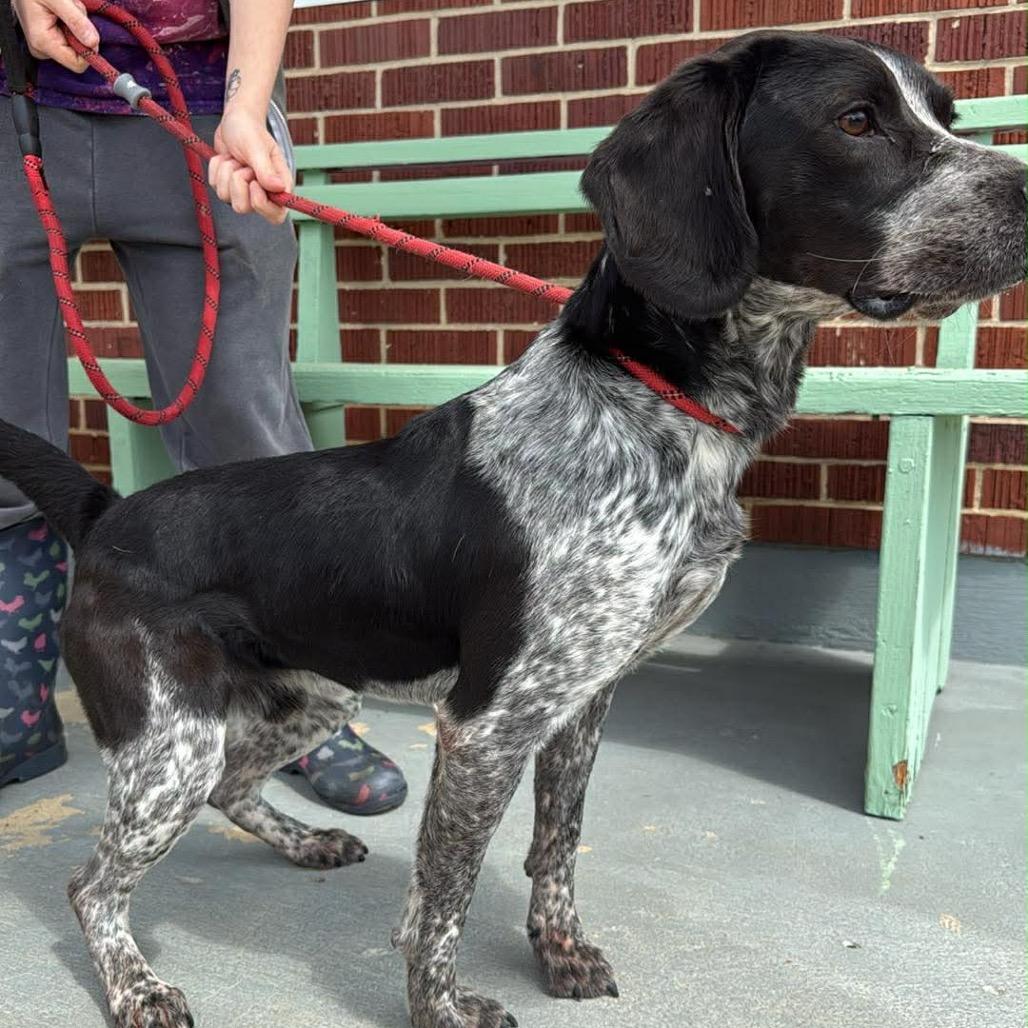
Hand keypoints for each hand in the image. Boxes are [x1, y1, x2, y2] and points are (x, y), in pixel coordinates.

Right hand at [13, 0, 98, 72]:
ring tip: (64, 8)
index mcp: (42, 42)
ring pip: (75, 46)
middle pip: (77, 55)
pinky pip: (69, 40)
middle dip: (80, 33)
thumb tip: (93, 44)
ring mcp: (43, 47)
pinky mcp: (46, 42)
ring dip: (76, 27)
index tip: (87, 28)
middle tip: (71, 11)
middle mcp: (41, 50)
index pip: (78, 64)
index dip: (89, 49)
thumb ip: (77, 21)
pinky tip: (62, 12)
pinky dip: (71, 26)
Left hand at [209, 107, 291, 224]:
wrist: (235, 120)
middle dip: (237, 183)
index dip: (261, 204)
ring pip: (226, 198)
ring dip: (226, 172)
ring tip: (235, 158)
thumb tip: (278, 188)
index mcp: (279, 187)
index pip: (276, 215)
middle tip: (242, 165)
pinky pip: (215, 187)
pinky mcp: (228, 186)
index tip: (253, 182)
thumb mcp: (257, 147)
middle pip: (244, 208)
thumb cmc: (250, 130)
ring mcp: (244, 191)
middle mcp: (263, 193)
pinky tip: (226, 158)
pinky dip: (216, 169)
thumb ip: (266, 169)